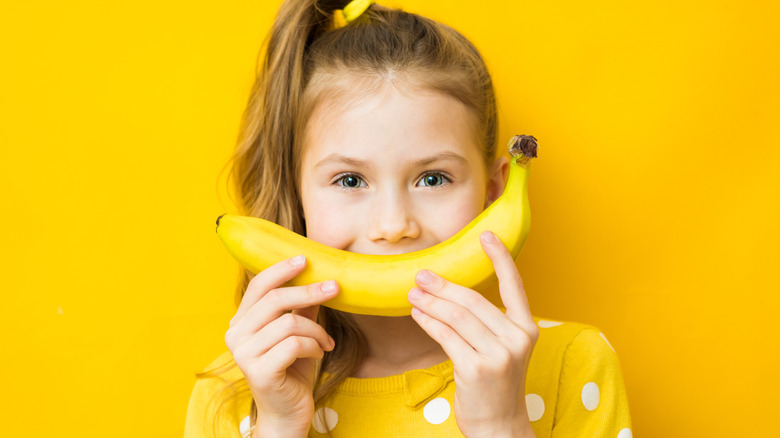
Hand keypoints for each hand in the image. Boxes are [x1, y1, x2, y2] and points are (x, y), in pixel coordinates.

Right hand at [224, 255, 338, 437]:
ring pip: (290, 323)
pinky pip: (295, 345)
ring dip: (317, 330)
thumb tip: (319, 276)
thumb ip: (302, 308)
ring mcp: (244, 355)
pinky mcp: (259, 372)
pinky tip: (319, 354)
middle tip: (335, 288)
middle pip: (276, 300)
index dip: (282, 270)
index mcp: (241, 322)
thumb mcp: (298, 333)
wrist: (287, 413)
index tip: (306, 259)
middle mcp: (236, 336)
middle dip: (309, 291)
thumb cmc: (292, 370)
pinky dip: (314, 346)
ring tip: (326, 342)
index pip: (258, 286)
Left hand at [407, 231, 538, 437]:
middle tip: (421, 276)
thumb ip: (487, 322)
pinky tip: (417, 314)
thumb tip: (448, 290)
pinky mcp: (476, 368)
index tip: (486, 234)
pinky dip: (428, 322)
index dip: (500, 257)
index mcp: (527, 328)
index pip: (514, 285)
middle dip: (443, 286)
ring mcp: (498, 355)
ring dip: (430, 302)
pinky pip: (445, 336)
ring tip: (412, 294)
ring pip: (456, 317)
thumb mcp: (503, 349)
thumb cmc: (496, 383)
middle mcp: (517, 338)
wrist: (499, 426)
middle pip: (472, 300)